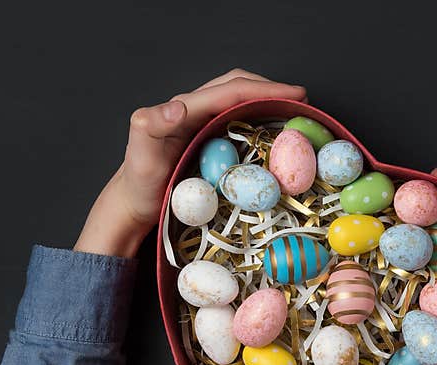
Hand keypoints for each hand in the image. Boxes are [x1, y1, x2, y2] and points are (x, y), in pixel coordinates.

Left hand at [75, 69, 306, 257]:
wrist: (134, 204)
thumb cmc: (138, 183)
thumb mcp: (140, 155)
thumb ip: (150, 126)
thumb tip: (176, 108)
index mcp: (185, 109)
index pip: (231, 90)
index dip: (265, 89)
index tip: (295, 95)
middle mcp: (196, 112)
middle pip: (239, 88)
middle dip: (271, 90)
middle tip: (302, 101)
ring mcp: (204, 128)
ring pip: (241, 104)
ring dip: (269, 105)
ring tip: (295, 114)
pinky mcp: (209, 144)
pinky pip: (240, 126)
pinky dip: (261, 125)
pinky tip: (277, 139)